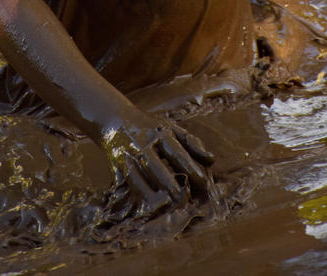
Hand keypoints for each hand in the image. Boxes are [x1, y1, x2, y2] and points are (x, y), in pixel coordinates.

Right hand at [98, 107, 215, 212]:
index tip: (204, 184)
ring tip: (170, 206)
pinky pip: (129, 185)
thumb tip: (212, 161)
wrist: (115, 120)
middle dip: (171, 186)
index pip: (177, 153)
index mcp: (160, 134)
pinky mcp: (119, 166)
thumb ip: (192, 144)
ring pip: (140, 179)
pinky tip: (152, 206)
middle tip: (185, 201)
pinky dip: (140, 196)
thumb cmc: (150, 127)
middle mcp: (143, 144)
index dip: (191, 169)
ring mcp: (129, 156)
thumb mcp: (171, 128)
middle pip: (157, 167)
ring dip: (154, 195)